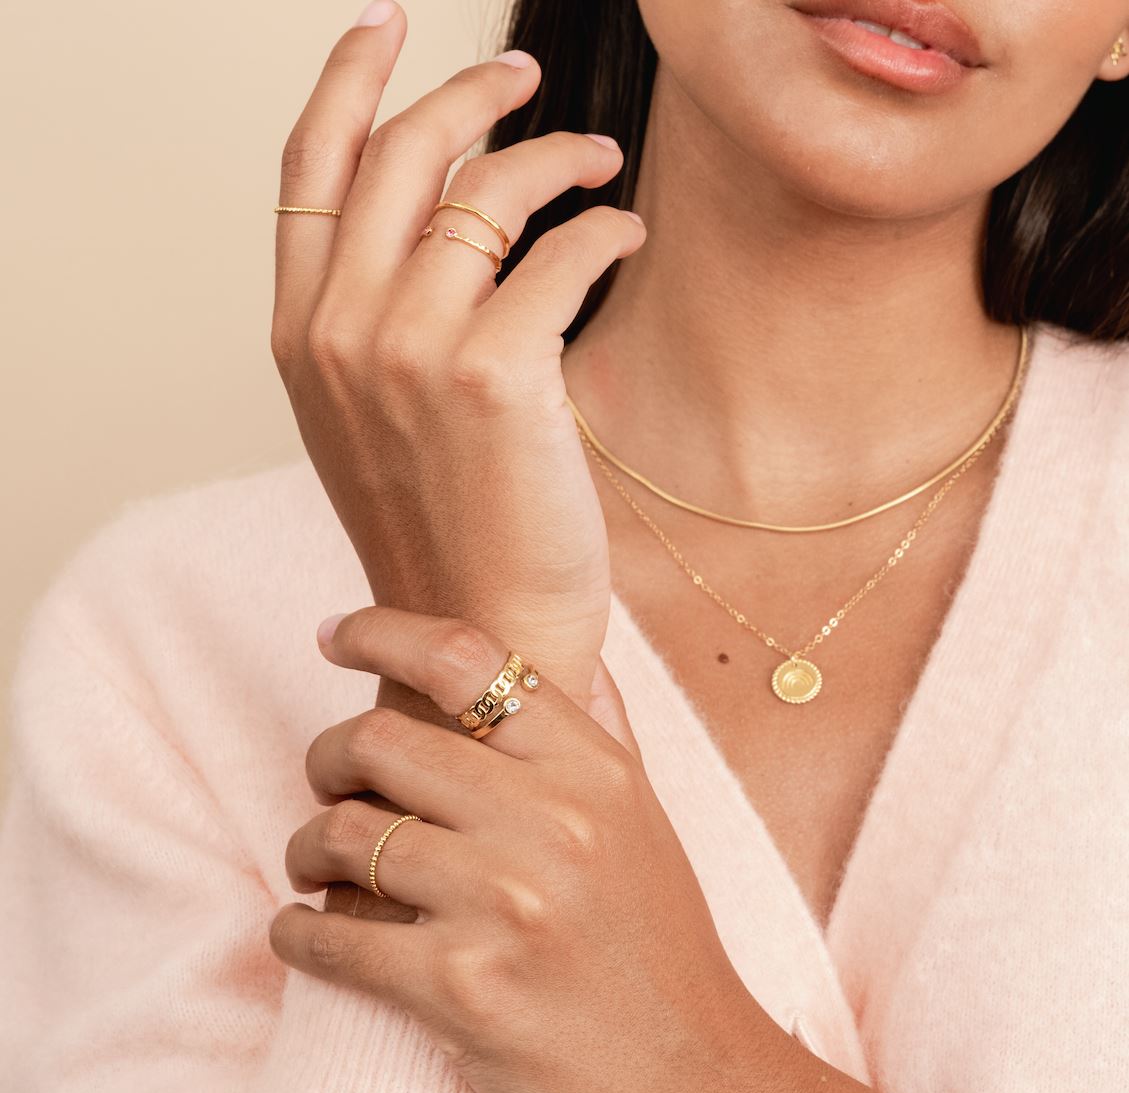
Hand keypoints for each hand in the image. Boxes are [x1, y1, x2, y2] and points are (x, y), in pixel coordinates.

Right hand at [269, 4, 647, 708]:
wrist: (476, 632)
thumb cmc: (439, 531)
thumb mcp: (370, 420)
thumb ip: (374, 321)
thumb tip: (439, 223)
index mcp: (300, 334)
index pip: (308, 168)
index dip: (346, 78)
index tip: (387, 23)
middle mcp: (339, 329)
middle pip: (399, 150)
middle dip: (469, 90)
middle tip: (524, 79)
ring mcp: (409, 348)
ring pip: (487, 188)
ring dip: (556, 154)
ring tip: (598, 162)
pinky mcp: (494, 373)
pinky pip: (563, 251)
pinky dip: (605, 228)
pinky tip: (626, 236)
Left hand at [269, 605, 794, 1092]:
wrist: (692, 1082)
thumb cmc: (658, 944)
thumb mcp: (643, 819)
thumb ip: (601, 729)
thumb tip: (563, 651)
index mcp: (594, 769)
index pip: (466, 658)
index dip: (382, 632)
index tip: (333, 636)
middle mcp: (554, 820)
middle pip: (381, 739)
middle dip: (328, 757)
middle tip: (326, 781)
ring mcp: (507, 903)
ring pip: (345, 833)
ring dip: (307, 848)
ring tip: (316, 864)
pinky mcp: (463, 989)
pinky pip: (332, 936)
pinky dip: (296, 930)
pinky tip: (302, 929)